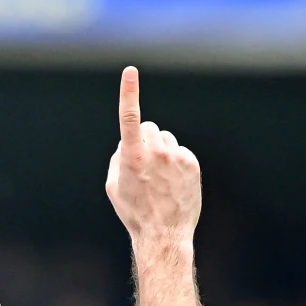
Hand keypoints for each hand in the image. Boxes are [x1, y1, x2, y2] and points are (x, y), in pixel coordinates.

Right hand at [106, 67, 201, 245]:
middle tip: (142, 165)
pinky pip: (179, 151)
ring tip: (158, 178)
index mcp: (132, 157)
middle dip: (143, 139)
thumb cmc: (134, 211)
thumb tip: (128, 143)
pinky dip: (175, 161)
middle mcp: (156, 152)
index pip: (129, 117)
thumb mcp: (114, 186)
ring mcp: (177, 157)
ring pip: (165, 138)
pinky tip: (172, 182)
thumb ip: (119, 157)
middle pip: (148, 127)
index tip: (130, 72)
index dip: (129, 92)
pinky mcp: (192, 163)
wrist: (164, 233)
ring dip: (160, 150)